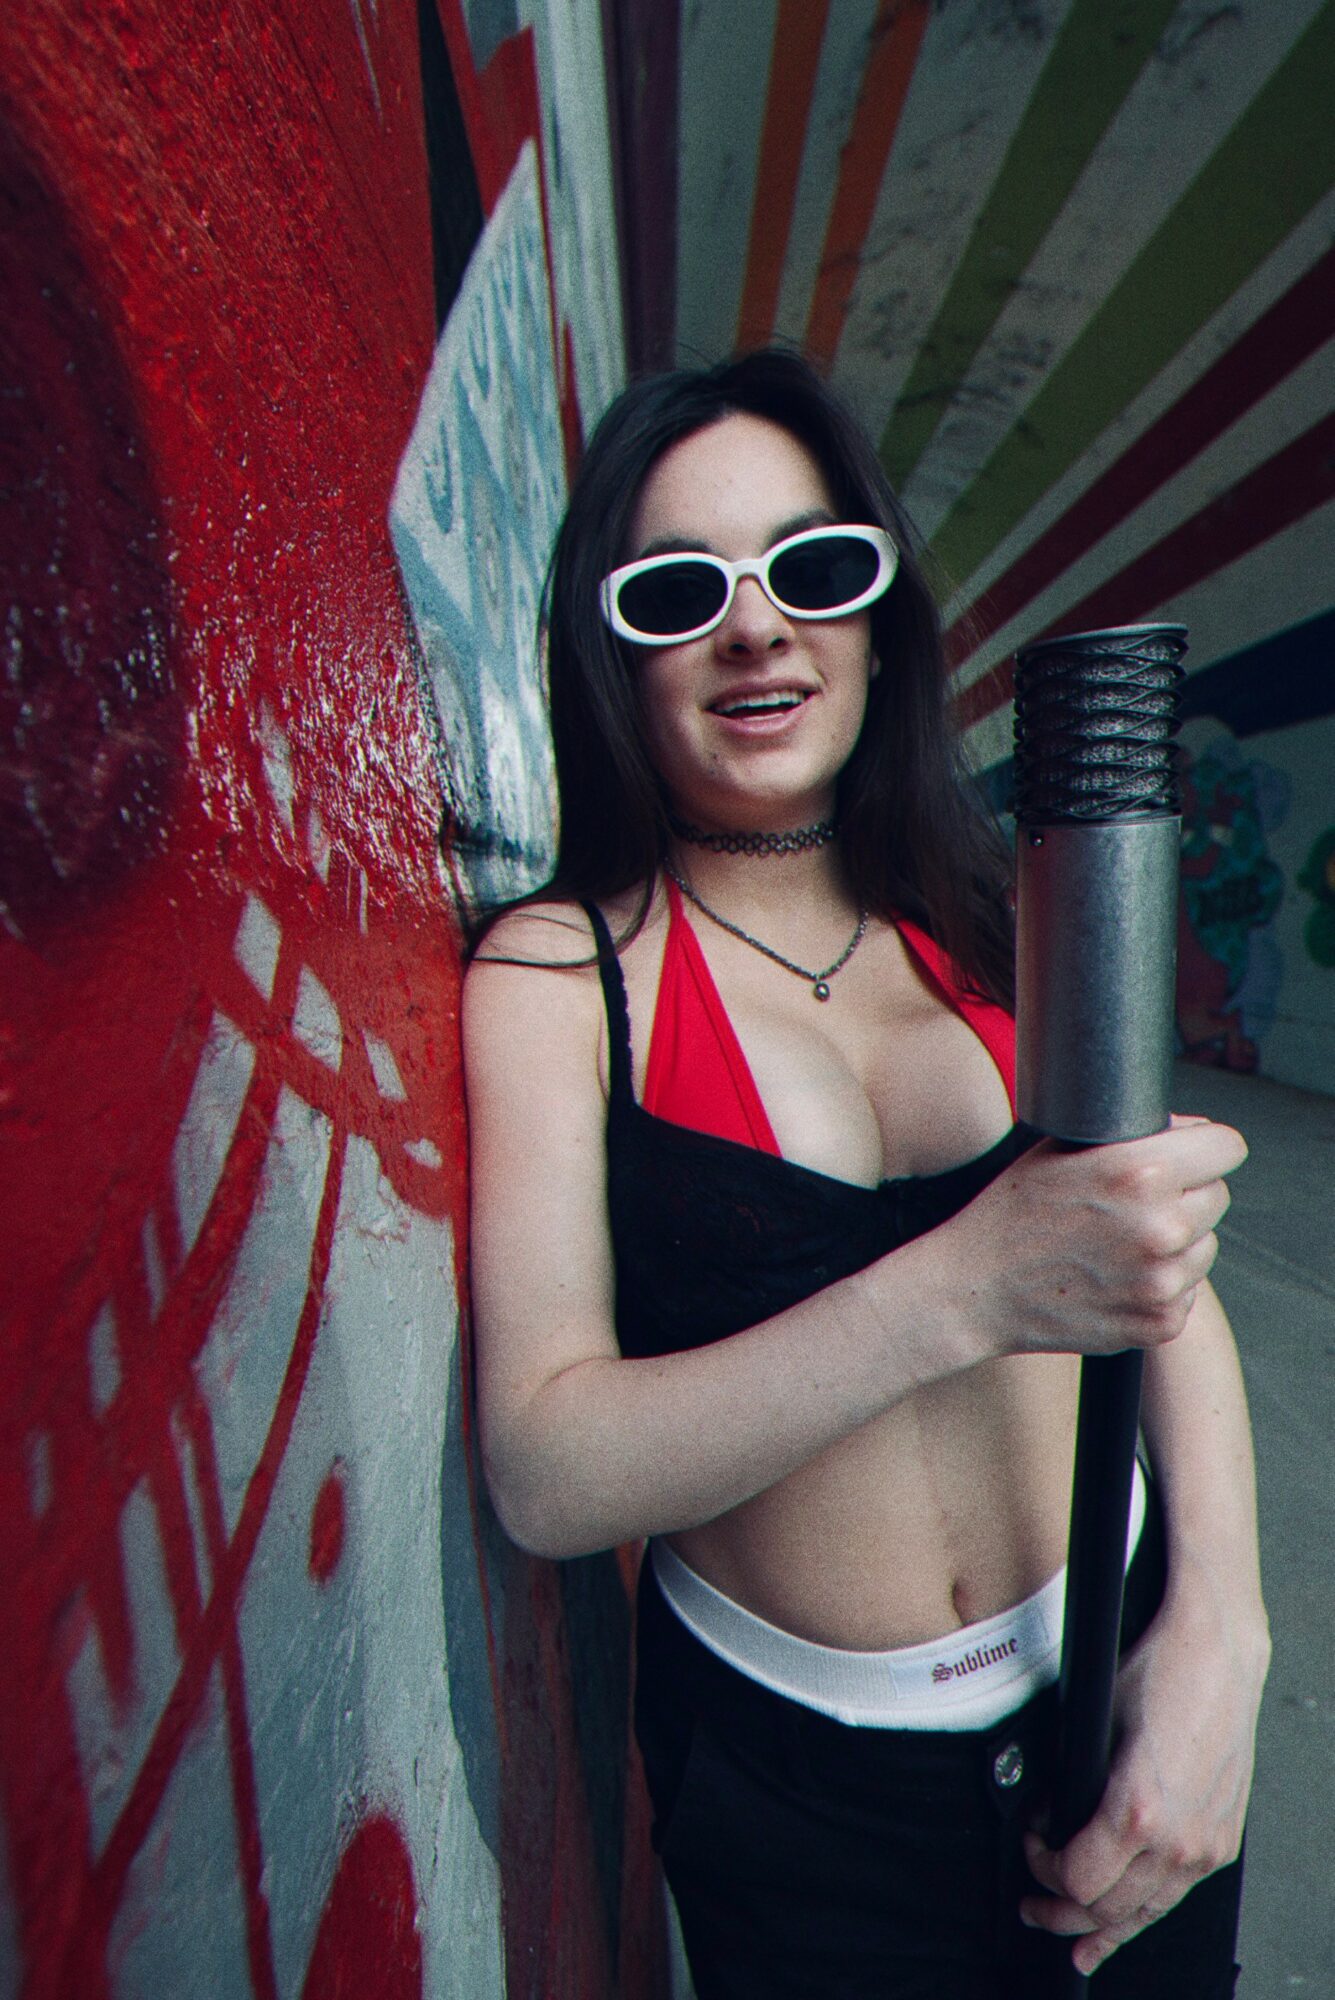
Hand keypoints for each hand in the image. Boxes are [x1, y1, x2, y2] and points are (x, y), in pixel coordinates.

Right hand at [949, 1116, 1247, 1360]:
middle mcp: (1161, 1227)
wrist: (975, 1290)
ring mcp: (1164, 1281)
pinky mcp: (1161, 1323)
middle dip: (1186, 1195)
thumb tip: (1189, 1130)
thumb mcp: (1061, 1150)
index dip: (1206, 1147)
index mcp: (1140, 1172)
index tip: (1190, 1156)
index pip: (1227, 1147)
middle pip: (1218, 1196)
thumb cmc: (1011, 1215)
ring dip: (1177, 1243)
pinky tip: (1114, 1278)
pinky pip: (1187, 1291)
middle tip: (1135, 1205)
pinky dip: (1160, 1286)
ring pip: (1205, 1246)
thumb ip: (1132, 1135)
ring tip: (1119, 1245)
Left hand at [1019, 1574, 1269, 1973]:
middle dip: (1063, 1912)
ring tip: (1074, 1934)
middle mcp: (1178, 1839)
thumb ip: (1069, 1783)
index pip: (1078, 1882)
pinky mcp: (1222, 1840)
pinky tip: (1124, 1918)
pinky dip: (1144, 1910)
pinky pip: (1175, 1893)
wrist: (1217, 1652)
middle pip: (1109, 1911)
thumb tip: (1046, 1812)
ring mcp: (1205, 1845)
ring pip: (1145, 1913)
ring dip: (1104, 1927)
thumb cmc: (1161, 1671)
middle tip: (1036, 1906)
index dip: (1043, 1873)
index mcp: (1138, 1811)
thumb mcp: (1091, 1723)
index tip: (1031, 1850)